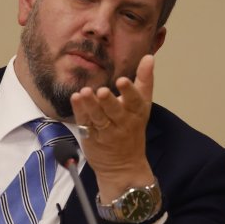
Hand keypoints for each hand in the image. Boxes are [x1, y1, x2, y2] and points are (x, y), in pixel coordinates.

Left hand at [70, 54, 155, 203]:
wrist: (123, 166)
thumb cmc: (133, 129)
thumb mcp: (143, 106)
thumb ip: (144, 81)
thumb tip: (149, 57)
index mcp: (137, 113)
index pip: (135, 101)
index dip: (129, 91)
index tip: (122, 80)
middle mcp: (122, 122)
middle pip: (115, 111)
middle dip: (108, 102)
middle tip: (102, 91)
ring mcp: (106, 131)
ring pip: (98, 118)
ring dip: (90, 105)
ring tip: (84, 93)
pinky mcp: (91, 137)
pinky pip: (85, 123)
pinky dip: (80, 111)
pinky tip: (75, 99)